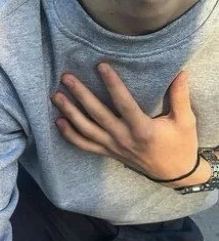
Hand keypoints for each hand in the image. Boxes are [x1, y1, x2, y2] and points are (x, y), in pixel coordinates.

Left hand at [51, 64, 210, 187]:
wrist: (174, 174)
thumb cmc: (181, 145)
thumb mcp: (185, 120)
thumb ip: (180, 96)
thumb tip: (180, 71)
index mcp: (143, 129)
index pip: (124, 103)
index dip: (112, 85)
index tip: (100, 66)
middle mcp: (123, 138)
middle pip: (97, 114)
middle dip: (80, 95)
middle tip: (66, 77)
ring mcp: (113, 147)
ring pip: (86, 130)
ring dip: (69, 112)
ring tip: (56, 96)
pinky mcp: (107, 153)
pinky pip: (84, 145)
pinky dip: (70, 135)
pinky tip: (58, 121)